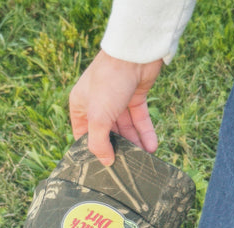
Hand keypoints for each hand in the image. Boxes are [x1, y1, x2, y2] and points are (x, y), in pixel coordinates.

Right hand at [69, 50, 162, 165]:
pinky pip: (140, 120)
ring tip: (144, 159)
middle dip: (119, 149)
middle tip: (129, 165)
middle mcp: (98, 105)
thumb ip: (99, 143)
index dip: (94, 151)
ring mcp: (117, 101)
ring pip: (127, 128)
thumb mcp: (98, 117)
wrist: (135, 53)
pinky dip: (146, 133)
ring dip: (135, 143)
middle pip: (108, 134)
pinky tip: (152, 147)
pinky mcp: (135, 97)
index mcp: (81, 107)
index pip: (84, 136)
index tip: (105, 167)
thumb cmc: (109, 81)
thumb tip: (106, 162)